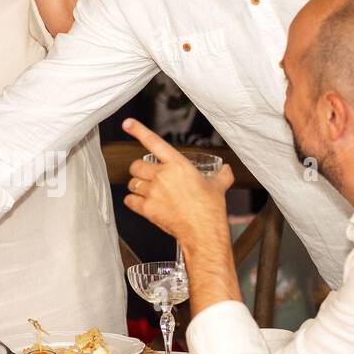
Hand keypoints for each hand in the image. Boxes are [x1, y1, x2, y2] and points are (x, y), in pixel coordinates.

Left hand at [121, 118, 234, 244]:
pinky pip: (130, 200)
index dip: (138, 130)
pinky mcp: (147, 208)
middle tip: (147, 176)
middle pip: (136, 165)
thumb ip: (221, 175)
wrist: (204, 231)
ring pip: (132, 183)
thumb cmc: (210, 209)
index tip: (127, 123)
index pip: (154, 142)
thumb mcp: (218, 186)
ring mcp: (153, 192)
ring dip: (137, 186)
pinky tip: (140, 203)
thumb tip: (226, 170)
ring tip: (147, 191)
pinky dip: (132, 201)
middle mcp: (163, 176)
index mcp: (178, 165)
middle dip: (139, 170)